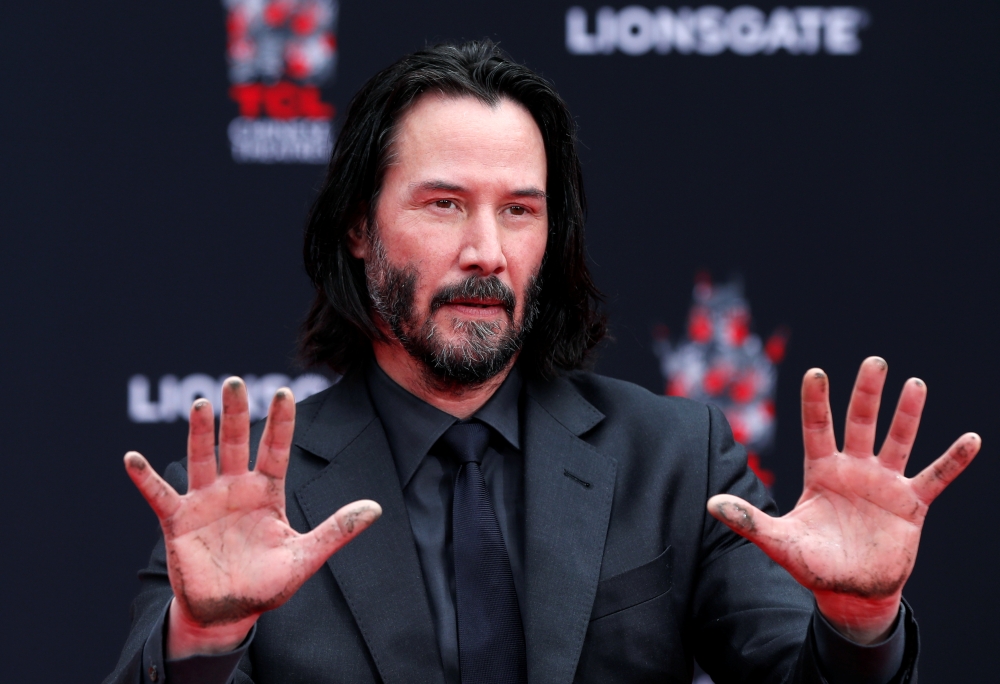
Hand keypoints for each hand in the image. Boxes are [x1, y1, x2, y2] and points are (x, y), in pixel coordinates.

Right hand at [124, 378, 381, 657]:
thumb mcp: (306, 556)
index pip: (274, 449)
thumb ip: (337, 529)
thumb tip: (376, 508)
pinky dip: (146, 478)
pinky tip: (132, 458)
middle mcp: (236, 489)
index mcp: (267, 493)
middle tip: (233, 381)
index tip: (285, 391)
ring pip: (202, 458)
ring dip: (200, 433)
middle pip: (235, 443)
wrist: (229, 613)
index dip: (280, 422)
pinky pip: (160, 495)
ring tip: (203, 404)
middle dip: (236, 413)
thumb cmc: (268, 584)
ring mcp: (205, 502)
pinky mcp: (179, 521)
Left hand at [708, 357, 980, 643]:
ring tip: (915, 384)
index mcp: (820, 472)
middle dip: (866, 394)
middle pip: (859, 424)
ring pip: (898, 441)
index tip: (815, 372)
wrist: (850, 592)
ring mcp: (884, 484)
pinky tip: (970, 439)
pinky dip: (952, 460)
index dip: (815, 403)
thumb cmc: (812, 563)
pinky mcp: (911, 505)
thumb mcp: (779, 542)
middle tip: (874, 361)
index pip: (816, 428)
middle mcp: (853, 469)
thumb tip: (710, 502)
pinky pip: (935, 477)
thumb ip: (749, 520)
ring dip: (907, 415)